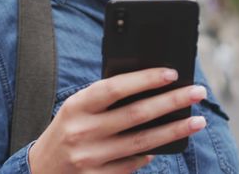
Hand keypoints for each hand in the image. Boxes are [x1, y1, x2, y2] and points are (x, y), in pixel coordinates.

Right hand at [27, 68, 207, 172]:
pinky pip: (133, 164)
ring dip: (174, 131)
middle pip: (137, 115)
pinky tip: (165, 144)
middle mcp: (83, 132)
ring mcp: (91, 158)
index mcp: (77, 106)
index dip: (145, 79)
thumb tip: (151, 89)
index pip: (115, 88)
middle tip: (197, 92)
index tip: (172, 73)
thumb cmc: (68, 129)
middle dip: (172, 102)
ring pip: (143, 143)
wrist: (40, 170)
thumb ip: (105, 99)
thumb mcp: (77, 108)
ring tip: (197, 121)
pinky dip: (151, 154)